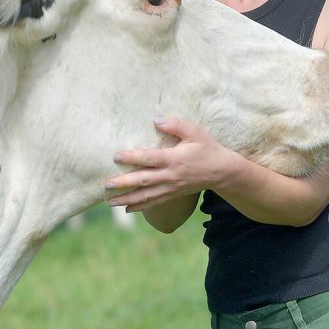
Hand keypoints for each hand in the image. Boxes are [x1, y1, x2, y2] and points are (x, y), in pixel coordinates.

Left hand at [105, 116, 238, 211]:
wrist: (222, 171)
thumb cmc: (207, 148)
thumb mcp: (195, 132)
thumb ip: (176, 125)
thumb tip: (156, 120)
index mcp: (174, 158)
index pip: (149, 158)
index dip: (132, 157)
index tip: (116, 156)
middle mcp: (170, 175)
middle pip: (143, 180)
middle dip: (124, 183)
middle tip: (107, 184)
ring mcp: (171, 187)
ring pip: (146, 196)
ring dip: (127, 199)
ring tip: (110, 202)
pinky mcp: (173, 194)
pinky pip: (154, 203)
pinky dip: (140, 207)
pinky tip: (127, 209)